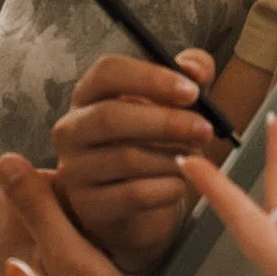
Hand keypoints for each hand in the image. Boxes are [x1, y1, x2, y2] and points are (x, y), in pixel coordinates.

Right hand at [51, 50, 221, 273]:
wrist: (136, 203)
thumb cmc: (153, 142)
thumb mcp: (172, 102)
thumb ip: (189, 75)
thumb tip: (195, 70)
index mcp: (89, 94)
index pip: (107, 72)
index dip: (151, 78)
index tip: (191, 91)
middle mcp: (72, 129)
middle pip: (110, 116)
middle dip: (166, 122)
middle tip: (204, 129)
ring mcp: (74, 169)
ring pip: (126, 158)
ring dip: (172, 158)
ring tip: (195, 158)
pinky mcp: (88, 205)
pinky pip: (133, 194)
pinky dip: (167, 188)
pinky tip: (180, 184)